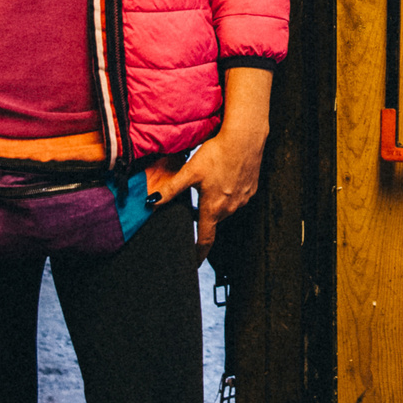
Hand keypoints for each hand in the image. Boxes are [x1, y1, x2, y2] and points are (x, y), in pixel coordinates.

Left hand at [143, 126, 265, 261]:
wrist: (245, 139)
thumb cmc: (217, 154)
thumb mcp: (190, 172)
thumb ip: (171, 190)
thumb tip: (152, 202)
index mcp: (213, 209)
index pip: (205, 240)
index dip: (198, 254)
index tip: (194, 263)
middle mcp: (230, 209)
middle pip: (213, 220)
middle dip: (203, 217)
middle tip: (193, 204)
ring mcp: (243, 200)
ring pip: (225, 209)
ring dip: (216, 204)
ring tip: (209, 184)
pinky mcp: (251, 189)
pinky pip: (237, 198)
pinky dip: (228, 193)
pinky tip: (224, 176)